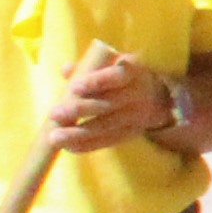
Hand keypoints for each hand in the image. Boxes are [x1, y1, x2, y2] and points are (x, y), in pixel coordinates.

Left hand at [43, 43, 172, 156]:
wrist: (156, 95)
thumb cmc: (123, 76)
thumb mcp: (112, 64)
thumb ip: (89, 66)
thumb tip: (66, 69)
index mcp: (134, 71)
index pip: (117, 76)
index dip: (97, 81)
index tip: (74, 87)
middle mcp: (139, 93)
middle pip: (109, 103)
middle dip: (80, 109)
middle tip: (54, 114)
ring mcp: (137, 115)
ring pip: (106, 125)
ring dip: (78, 133)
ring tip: (54, 137)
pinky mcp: (133, 132)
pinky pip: (108, 141)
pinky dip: (87, 145)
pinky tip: (68, 147)